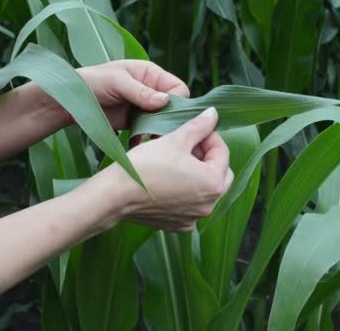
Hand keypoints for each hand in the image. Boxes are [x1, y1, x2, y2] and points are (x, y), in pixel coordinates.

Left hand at [76, 60, 189, 128]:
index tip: (165, 113)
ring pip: (163, 122)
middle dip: (168, 119)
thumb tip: (164, 101)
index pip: (178, 88)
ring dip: (157, 131)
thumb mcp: (117, 82)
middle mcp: (151, 90)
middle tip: (158, 132)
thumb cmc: (92, 82)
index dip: (176, 101)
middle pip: (174, 107)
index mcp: (151, 74)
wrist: (69, 101)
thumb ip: (140, 92)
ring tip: (147, 138)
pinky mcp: (135, 122)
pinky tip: (136, 142)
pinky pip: (149, 132)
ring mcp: (144, 108)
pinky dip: (145, 139)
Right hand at [83, 108, 232, 232]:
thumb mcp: (175, 140)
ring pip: (206, 190)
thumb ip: (199, 126)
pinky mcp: (179, 225)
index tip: (194, 129)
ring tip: (177, 160)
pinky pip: (191, 205)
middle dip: (207, 157)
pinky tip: (169, 180)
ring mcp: (194, 218)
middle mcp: (209, 205)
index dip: (209, 136)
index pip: (223, 153)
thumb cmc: (146, 165)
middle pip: (220, 174)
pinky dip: (186, 192)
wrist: (116, 195)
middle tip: (188, 145)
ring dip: (198, 174)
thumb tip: (213, 114)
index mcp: (213, 183)